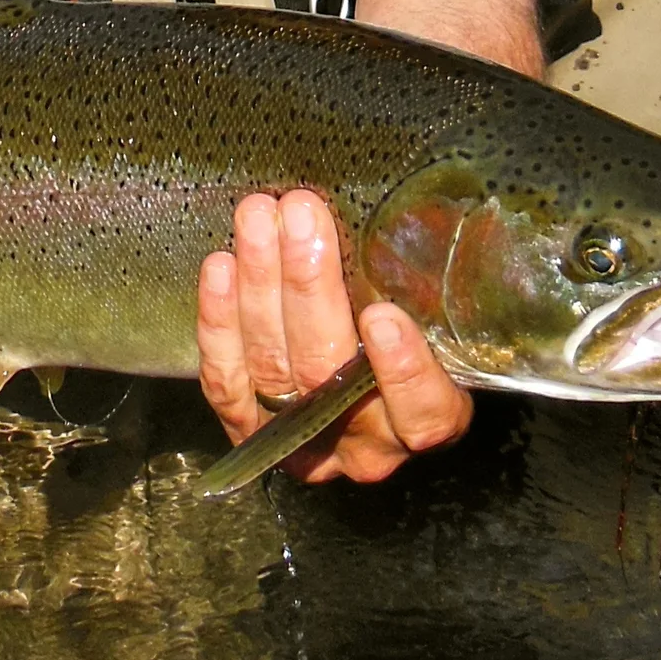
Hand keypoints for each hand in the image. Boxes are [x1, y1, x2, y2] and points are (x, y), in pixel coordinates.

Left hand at [197, 187, 472, 484]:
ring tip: (257, 218)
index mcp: (428, 419)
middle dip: (309, 287)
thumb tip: (406, 224)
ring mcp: (300, 442)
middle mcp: (362, 445)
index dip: (403, 370)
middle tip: (300, 215)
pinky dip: (219, 322)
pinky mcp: (247, 430)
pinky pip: (227, 380)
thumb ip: (427, 297)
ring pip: (273, 368)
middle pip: (328, 373)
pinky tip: (220, 267)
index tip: (383, 315)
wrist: (355, 405)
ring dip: (260, 285)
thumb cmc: (411, 345)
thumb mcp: (441, 328)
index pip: (422, 413)